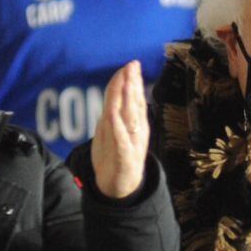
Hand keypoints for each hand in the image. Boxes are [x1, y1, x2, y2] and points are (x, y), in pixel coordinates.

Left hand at [90, 61, 147, 199]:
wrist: (120, 186)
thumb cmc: (118, 154)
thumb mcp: (118, 129)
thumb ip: (118, 109)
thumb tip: (118, 87)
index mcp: (135, 123)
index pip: (134, 98)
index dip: (132, 81)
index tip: (131, 64)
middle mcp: (136, 131)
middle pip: (134, 104)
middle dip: (132, 85)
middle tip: (132, 67)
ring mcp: (131, 144)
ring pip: (130, 119)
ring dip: (128, 100)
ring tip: (127, 83)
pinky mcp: (124, 158)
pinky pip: (120, 140)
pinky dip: (117, 127)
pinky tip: (113, 115)